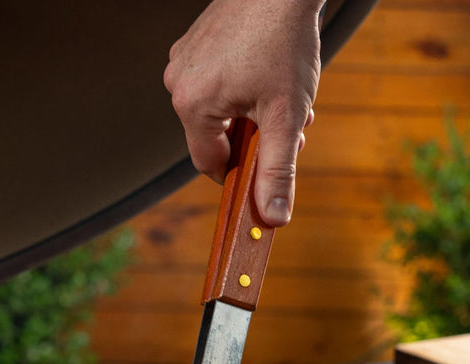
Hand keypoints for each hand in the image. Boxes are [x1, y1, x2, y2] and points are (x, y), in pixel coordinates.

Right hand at [164, 0, 324, 225]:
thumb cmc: (283, 40)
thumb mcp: (286, 116)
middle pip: (217, 137)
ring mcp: (184, 61)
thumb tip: (273, 217)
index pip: (209, 163)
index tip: (265, 172)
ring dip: (256, 115)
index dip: (240, 174)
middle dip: (257, 139)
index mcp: (192, 105)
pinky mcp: (196, 44)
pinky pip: (219, 83)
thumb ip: (277, 170)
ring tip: (286, 97)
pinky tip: (271, 74)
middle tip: (291, 129)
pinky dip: (246, 89)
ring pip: (221, 110)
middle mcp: (178, 83)